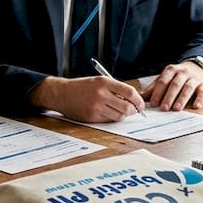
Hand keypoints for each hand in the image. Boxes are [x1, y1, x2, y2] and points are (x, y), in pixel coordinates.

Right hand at [28, 75, 144, 121]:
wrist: (61, 93)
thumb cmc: (81, 87)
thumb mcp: (98, 81)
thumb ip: (115, 89)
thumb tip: (133, 100)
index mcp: (104, 82)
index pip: (129, 92)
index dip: (138, 100)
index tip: (140, 103)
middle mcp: (100, 94)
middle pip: (127, 107)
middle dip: (133, 110)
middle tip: (134, 110)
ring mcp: (95, 107)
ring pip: (119, 116)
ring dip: (122, 115)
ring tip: (119, 111)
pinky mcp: (91, 117)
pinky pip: (108, 120)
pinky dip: (112, 118)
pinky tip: (108, 113)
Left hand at [143, 60, 202, 110]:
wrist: (198, 67)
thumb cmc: (178, 76)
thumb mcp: (166, 78)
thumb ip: (154, 87)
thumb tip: (140, 97)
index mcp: (171, 70)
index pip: (163, 81)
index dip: (157, 92)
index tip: (153, 103)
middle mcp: (183, 72)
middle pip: (175, 84)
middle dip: (168, 97)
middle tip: (163, 108)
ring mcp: (194, 78)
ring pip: (188, 87)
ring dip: (182, 99)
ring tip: (176, 108)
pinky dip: (200, 99)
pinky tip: (196, 106)